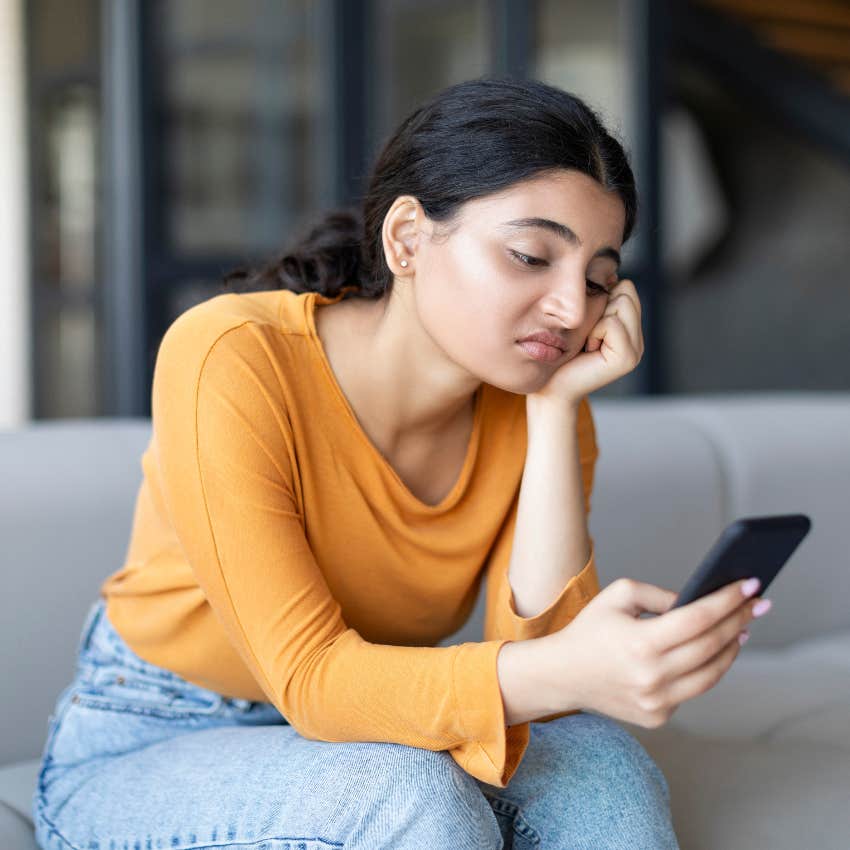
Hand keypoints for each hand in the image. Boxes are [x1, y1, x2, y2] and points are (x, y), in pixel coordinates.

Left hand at [529, 278, 644, 404]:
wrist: (550, 386)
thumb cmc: (559, 351)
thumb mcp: (581, 318)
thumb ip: (598, 299)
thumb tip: (608, 273)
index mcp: (629, 328)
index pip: (625, 287)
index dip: (600, 297)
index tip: (585, 323)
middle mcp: (637, 338)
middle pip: (626, 290)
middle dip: (600, 306)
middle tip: (586, 334)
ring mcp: (636, 349)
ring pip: (621, 302)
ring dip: (596, 318)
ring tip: (587, 342)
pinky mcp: (627, 359)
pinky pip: (612, 323)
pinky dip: (595, 331)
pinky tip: (588, 349)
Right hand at [540, 576, 763, 727]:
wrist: (562, 674)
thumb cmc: (591, 629)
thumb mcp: (618, 596)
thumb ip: (660, 595)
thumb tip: (699, 603)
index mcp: (640, 643)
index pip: (698, 619)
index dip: (728, 601)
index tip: (751, 586)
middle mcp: (651, 677)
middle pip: (712, 646)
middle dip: (739, 620)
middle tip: (757, 604)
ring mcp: (656, 702)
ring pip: (711, 674)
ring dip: (732, 648)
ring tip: (742, 629)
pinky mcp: (657, 717)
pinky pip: (692, 690)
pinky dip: (706, 669)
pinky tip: (714, 652)